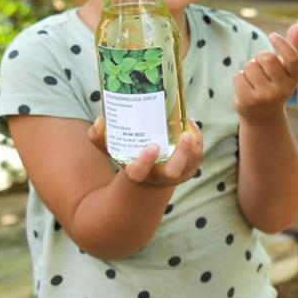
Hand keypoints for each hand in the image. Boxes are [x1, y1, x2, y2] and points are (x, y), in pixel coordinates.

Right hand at [87, 115, 203, 185]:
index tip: (151, 147)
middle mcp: (160, 176)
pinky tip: (189, 123)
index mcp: (139, 174)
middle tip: (184, 136)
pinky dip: (197, 139)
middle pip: (173, 171)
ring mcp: (177, 173)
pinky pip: (197, 154)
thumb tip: (100, 121)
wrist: (149, 177)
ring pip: (190, 163)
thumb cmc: (129, 158)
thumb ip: (101, 138)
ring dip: (193, 146)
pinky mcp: (190, 167)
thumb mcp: (113, 150)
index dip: (145, 162)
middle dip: (180, 155)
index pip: (139, 173)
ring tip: (189, 125)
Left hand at [234, 25, 297, 122]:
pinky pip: (238, 76)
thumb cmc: (276, 85)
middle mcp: (282, 90)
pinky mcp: (248, 102)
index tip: (272, 35)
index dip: (282, 43)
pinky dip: (239, 78)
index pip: (292, 57)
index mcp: (294, 79)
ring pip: (250, 65)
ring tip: (254, 81)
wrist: (263, 116)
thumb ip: (292, 47)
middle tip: (262, 68)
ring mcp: (265, 97)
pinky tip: (246, 88)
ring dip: (249, 69)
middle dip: (260, 57)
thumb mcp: (286, 69)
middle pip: (267, 57)